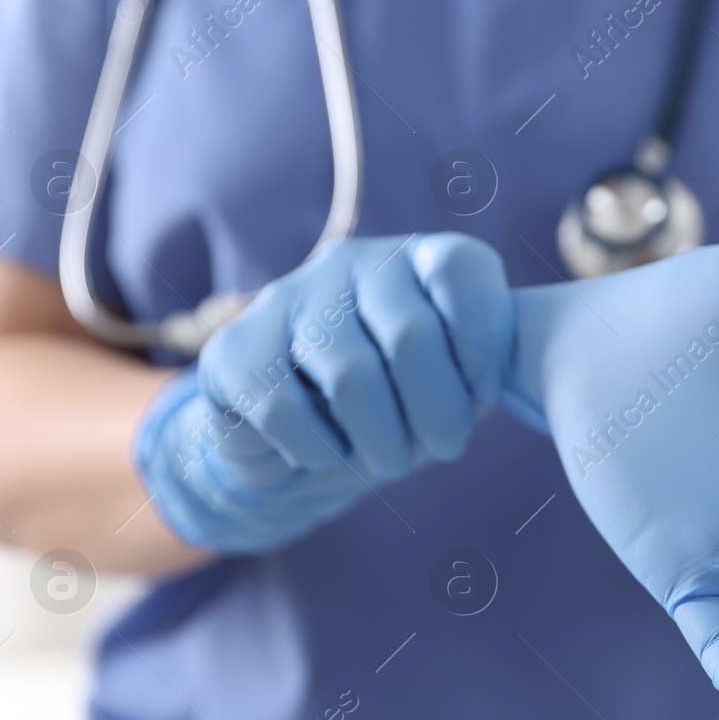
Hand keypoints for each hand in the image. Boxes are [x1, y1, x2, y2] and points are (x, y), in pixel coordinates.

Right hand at [136, 234, 512, 553]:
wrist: (306, 442)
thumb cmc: (405, 406)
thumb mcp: (462, 385)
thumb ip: (485, 370)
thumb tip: (479, 390)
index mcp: (418, 258)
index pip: (460, 271)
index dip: (483, 347)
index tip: (482, 396)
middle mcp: (354, 262)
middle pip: (410, 335)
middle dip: (438, 413)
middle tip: (441, 448)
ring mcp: (288, 298)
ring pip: (350, 375)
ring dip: (383, 440)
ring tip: (390, 461)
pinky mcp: (233, 349)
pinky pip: (283, 409)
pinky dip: (320, 450)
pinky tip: (328, 455)